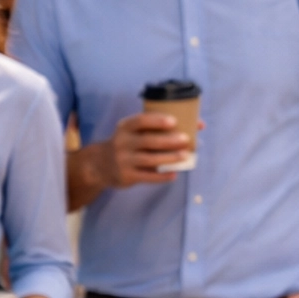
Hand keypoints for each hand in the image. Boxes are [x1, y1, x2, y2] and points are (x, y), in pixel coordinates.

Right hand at [70, 111, 197, 205]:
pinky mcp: (127, 176)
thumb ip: (158, 128)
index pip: (140, 121)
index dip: (157, 120)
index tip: (173, 121)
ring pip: (149, 159)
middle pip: (148, 140)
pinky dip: (162, 176)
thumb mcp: (133, 133)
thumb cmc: (128, 144)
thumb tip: (198, 125)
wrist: (100, 165)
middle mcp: (122, 142)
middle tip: (186, 140)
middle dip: (168, 140)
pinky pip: (147, 176)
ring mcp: (124, 160)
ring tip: (185, 156)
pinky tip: (174, 174)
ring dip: (169, 158)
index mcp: (125, 127)